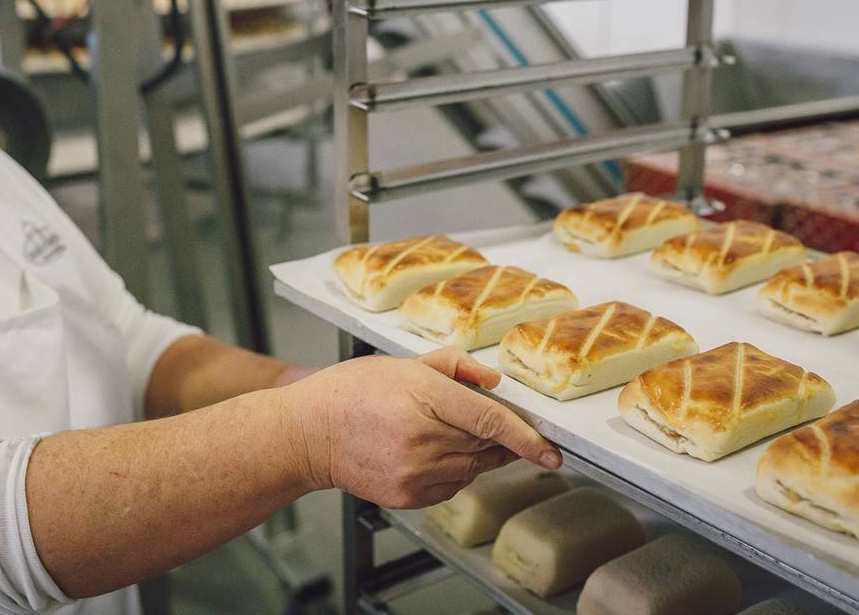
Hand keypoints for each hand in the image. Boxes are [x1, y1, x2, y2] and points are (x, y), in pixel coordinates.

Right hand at [281, 347, 561, 508]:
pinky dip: (453, 471)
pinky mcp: (407, 496)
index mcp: (424, 397)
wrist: (308, 433)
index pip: (492, 421)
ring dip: (475, 454)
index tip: (551, 451)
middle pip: (486, 446)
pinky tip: (429, 452)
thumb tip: (495, 380)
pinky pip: (451, 487)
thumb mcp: (404, 362)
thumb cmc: (353, 391)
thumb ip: (455, 365)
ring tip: (446, 433)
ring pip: (472, 469)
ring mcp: (414, 472)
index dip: (528, 437)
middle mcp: (422, 439)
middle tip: (488, 424)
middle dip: (498, 437)